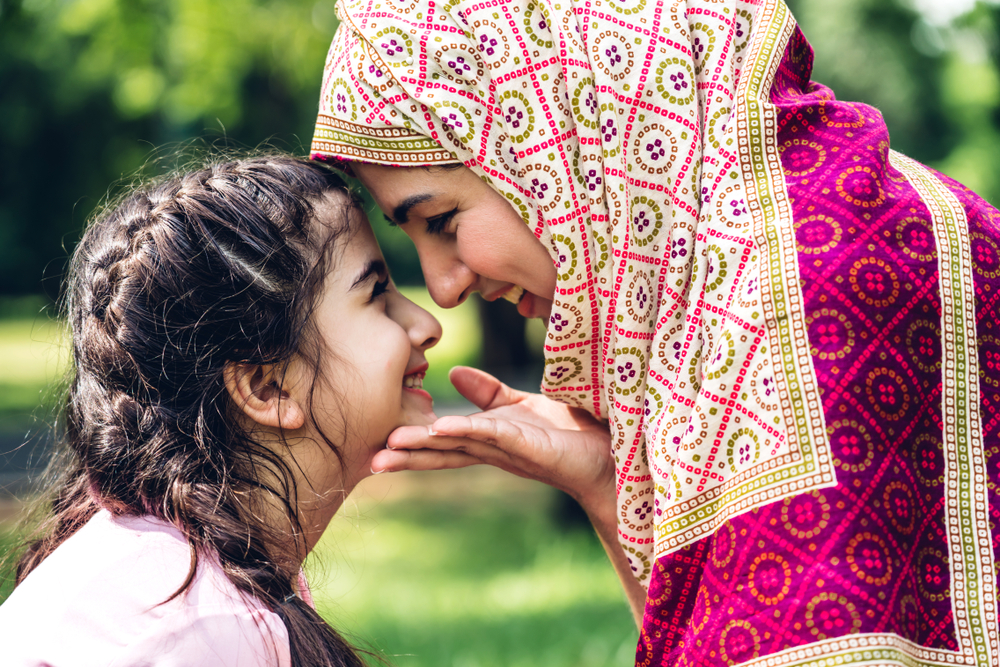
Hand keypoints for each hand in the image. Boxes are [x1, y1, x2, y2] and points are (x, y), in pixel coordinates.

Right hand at [373, 366, 614, 508]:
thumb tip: (453, 373)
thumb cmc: (572, 432)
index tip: (377, 444)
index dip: (412, 441)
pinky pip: (494, 435)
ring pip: (460, 446)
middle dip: (407, 455)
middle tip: (370, 460)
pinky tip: (441, 429)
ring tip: (390, 448)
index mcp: (489, 439)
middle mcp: (495, 448)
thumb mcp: (522, 406)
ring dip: (425, 447)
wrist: (614, 453)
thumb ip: (489, 392)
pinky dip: (467, 431)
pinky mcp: (533, 448)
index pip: (444, 441)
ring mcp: (512, 450)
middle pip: (444, 451)